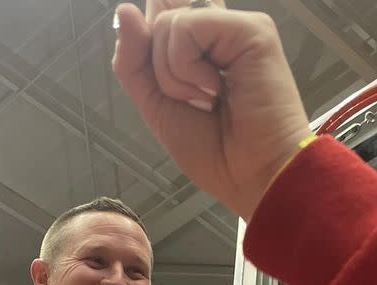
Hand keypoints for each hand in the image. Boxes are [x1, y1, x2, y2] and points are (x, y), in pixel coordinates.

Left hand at [113, 2, 310, 220]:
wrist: (251, 176)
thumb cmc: (215, 151)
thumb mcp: (155, 103)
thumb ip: (133, 59)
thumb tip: (125, 10)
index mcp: (202, 47)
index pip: (162, 13)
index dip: (150, 37)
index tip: (171, 82)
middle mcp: (219, 32)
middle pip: (158, 16)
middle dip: (159, 70)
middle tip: (195, 102)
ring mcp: (235, 28)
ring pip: (167, 23)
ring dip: (173, 75)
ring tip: (209, 100)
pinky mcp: (252, 28)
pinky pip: (186, 27)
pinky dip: (186, 68)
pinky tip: (216, 90)